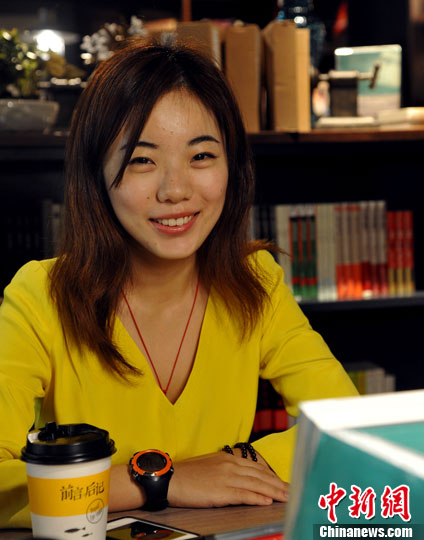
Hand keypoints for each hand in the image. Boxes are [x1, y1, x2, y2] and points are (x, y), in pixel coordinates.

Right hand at [168, 451, 288, 507]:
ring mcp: (227, 477)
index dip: (271, 475)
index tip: (281, 482)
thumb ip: (227, 468)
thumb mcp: (210, 464)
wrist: (171, 477)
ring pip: (256, 484)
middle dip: (278, 484)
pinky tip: (267, 502)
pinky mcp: (221, 491)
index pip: (256, 467)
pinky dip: (258, 498)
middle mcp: (230, 465)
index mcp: (228, 458)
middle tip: (291, 490)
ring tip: (286, 497)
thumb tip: (241, 476)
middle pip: (260, 475)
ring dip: (274, 492)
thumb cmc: (188, 474)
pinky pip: (244, 494)